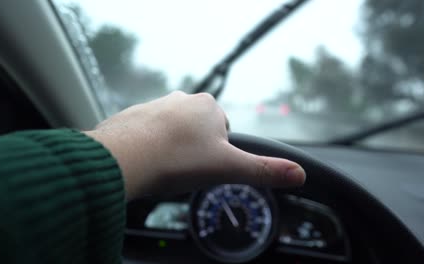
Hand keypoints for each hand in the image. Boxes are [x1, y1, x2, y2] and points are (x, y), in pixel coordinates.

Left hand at [85, 91, 304, 199]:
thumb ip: (264, 170)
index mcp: (209, 107)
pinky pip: (147, 134)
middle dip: (193, 151)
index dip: (217, 154)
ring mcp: (154, 105)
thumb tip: (299, 174)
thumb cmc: (178, 159)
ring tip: (164, 168)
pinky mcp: (131, 115)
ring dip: (171, 149)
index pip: (223, 132)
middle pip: (197, 131)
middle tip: (183, 170)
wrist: (124, 157)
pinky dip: (149, 147)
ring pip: (172, 132)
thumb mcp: (228, 168)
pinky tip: (146, 162)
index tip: (204, 167)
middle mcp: (182, 100)